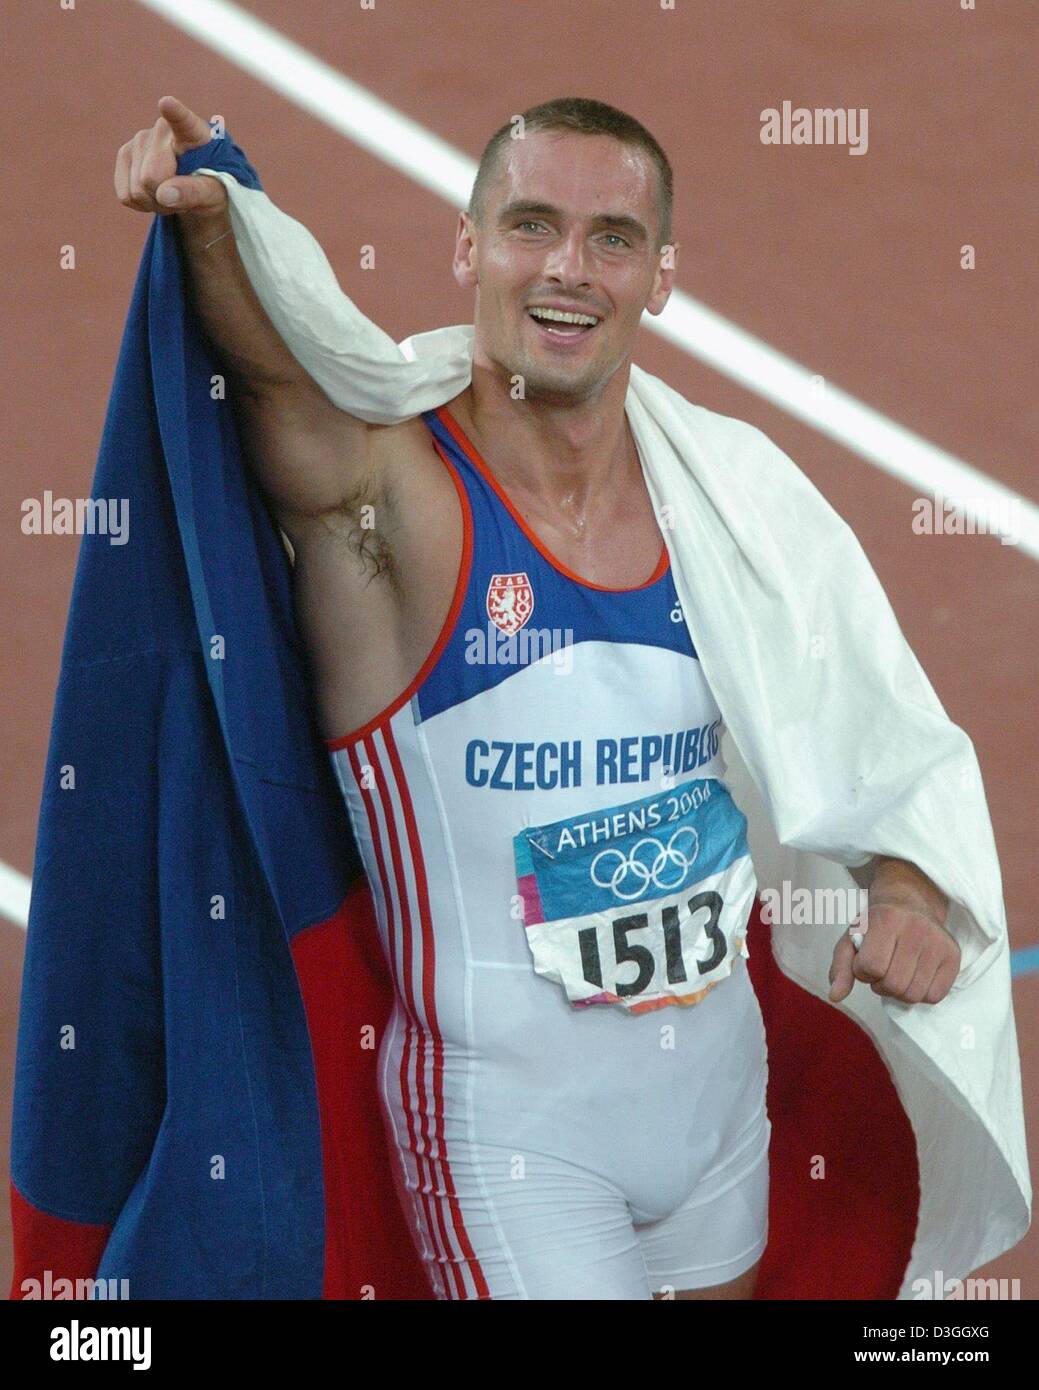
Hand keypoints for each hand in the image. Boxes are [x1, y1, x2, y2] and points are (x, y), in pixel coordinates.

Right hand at [114, 96, 227, 216]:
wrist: (195, 186)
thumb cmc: (210, 184)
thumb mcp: (213, 193)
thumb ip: (194, 192)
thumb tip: (164, 194)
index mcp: (193, 132)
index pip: (182, 121)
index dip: (174, 113)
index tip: (167, 103)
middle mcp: (162, 130)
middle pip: (151, 178)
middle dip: (165, 197)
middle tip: (182, 193)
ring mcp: (139, 140)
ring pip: (137, 190)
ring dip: (155, 202)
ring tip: (171, 191)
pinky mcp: (124, 155)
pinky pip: (126, 196)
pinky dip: (141, 204)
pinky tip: (154, 192)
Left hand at [828, 899, 960, 1004]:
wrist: (909, 901)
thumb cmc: (876, 924)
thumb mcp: (851, 939)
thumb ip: (840, 968)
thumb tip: (835, 996)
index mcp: (887, 920)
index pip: (872, 966)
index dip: (863, 971)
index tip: (865, 962)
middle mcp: (916, 929)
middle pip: (894, 984)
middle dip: (880, 984)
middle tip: (882, 970)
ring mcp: (938, 942)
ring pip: (914, 994)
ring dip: (899, 991)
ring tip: (896, 972)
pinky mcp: (953, 956)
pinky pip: (934, 996)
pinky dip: (920, 994)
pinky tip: (914, 976)